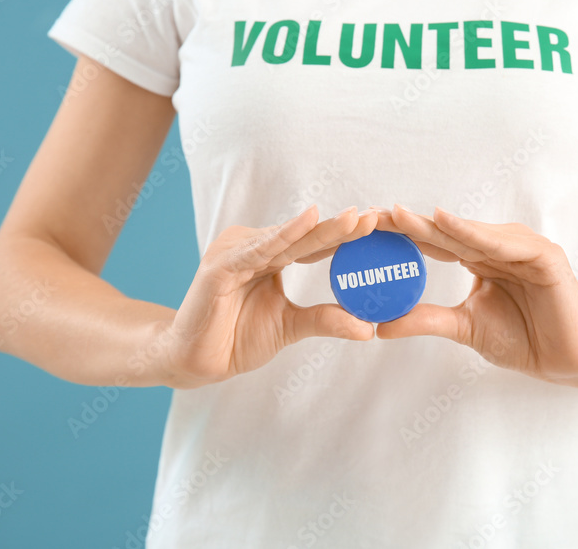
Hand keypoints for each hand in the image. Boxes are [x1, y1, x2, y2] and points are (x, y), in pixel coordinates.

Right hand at [158, 205, 377, 388]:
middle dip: (343, 227)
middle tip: (378, 216)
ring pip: (288, 239)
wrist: (196, 361)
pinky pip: (259, 249)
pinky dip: (283, 235)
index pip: (315, 243)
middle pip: (306, 236)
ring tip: (355, 218)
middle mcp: (254, 247)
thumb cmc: (237, 338)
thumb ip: (325, 320)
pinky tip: (308, 220)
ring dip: (322, 228)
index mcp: (271, 256)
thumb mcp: (291, 326)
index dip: (347, 237)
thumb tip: (369, 329)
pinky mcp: (221, 265)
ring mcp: (236, 252)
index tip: (381, 227)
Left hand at [373, 205, 577, 387]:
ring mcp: (521, 247)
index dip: (402, 236)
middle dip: (409, 224)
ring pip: (470, 232)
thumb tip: (381, 325)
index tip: (366, 231)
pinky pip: (502, 242)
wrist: (564, 361)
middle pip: (447, 232)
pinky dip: (474, 232)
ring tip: (399, 216)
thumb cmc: (520, 340)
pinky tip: (446, 222)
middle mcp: (497, 246)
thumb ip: (426, 319)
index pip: (435, 242)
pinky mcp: (543, 255)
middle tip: (373, 215)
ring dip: (434, 224)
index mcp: (479, 258)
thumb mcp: (463, 326)